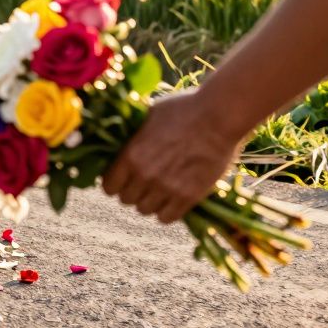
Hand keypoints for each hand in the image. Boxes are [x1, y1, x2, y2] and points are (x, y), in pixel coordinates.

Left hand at [102, 90, 244, 223]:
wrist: (218, 117)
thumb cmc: (182, 109)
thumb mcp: (148, 117)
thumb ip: (134, 136)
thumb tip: (122, 141)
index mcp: (130, 155)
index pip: (109, 186)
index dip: (114, 183)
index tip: (123, 178)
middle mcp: (145, 175)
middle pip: (126, 200)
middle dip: (132, 191)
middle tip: (143, 183)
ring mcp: (167, 188)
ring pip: (145, 210)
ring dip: (150, 201)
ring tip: (159, 190)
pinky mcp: (189, 197)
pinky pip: (167, 218)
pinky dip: (166, 211)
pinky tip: (172, 199)